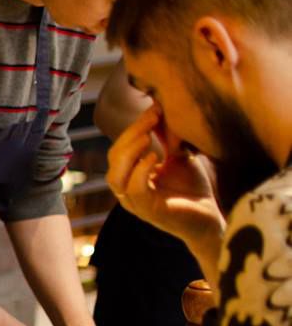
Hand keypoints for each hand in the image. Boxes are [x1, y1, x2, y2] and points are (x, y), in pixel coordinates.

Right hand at [107, 106, 224, 248]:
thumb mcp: (178, 156)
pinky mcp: (148, 212)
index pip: (120, 148)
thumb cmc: (193, 190)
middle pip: (114, 158)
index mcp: (130, 177)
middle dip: (130, 134)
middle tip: (151, 118)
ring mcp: (135, 203)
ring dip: (129, 153)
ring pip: (116, 176)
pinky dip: (141, 171)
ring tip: (147, 136)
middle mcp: (127, 190)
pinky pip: (134, 189)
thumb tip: (160, 107)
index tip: (155, 109)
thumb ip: (166, 138)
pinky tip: (155, 157)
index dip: (134, 127)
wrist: (211, 219)